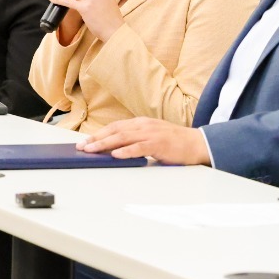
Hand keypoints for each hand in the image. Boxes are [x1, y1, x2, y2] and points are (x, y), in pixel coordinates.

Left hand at [78, 118, 210, 164]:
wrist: (196, 144)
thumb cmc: (174, 143)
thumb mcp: (152, 136)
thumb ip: (136, 139)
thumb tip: (114, 148)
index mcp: (141, 123)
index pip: (115, 127)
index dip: (98, 134)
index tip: (85, 142)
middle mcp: (144, 126)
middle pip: (115, 131)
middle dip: (96, 139)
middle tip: (82, 147)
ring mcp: (151, 134)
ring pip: (123, 138)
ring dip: (105, 144)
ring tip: (92, 150)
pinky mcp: (159, 145)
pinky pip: (139, 148)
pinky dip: (126, 151)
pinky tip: (116, 155)